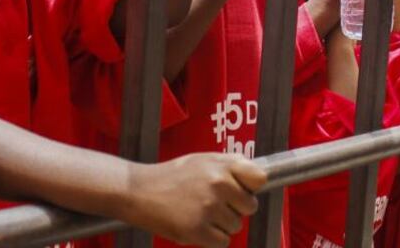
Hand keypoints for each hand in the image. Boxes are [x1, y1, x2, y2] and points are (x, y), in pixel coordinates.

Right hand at [128, 153, 264, 247]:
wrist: (140, 191)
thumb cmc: (172, 176)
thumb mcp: (203, 160)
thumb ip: (230, 166)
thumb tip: (257, 177)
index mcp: (222, 165)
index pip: (259, 179)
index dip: (251, 187)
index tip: (241, 190)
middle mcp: (219, 185)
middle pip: (250, 207)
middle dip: (235, 208)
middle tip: (213, 204)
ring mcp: (209, 208)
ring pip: (236, 226)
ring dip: (222, 224)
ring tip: (200, 212)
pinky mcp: (198, 230)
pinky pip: (223, 241)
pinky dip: (212, 238)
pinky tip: (196, 225)